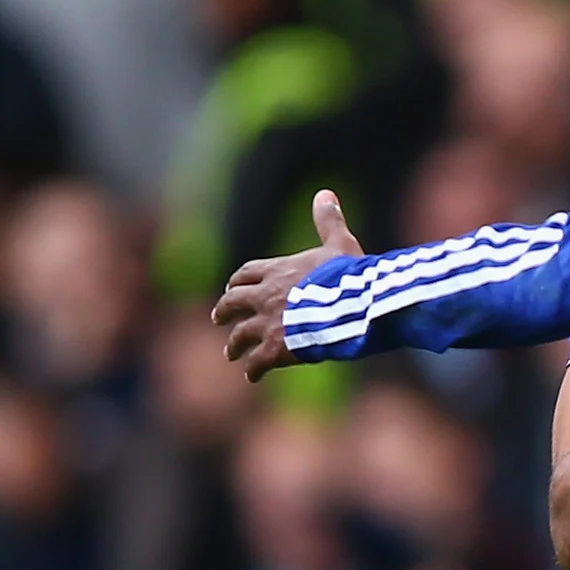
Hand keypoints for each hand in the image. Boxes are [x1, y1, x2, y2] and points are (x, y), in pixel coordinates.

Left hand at [215, 189, 362, 377]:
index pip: (247, 273)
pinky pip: (257, 361)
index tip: (232, 287)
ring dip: (233, 345)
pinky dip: (252, 369)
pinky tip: (251, 376)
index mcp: (277, 270)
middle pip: (233, 302)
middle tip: (218, 319)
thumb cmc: (348, 275)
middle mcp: (265, 296)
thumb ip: (328, 221)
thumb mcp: (340, 243)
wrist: (351, 307)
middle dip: (224, 311)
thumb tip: (325, 193)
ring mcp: (268, 323)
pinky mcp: (276, 348)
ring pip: (240, 335)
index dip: (238, 281)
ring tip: (230, 354)